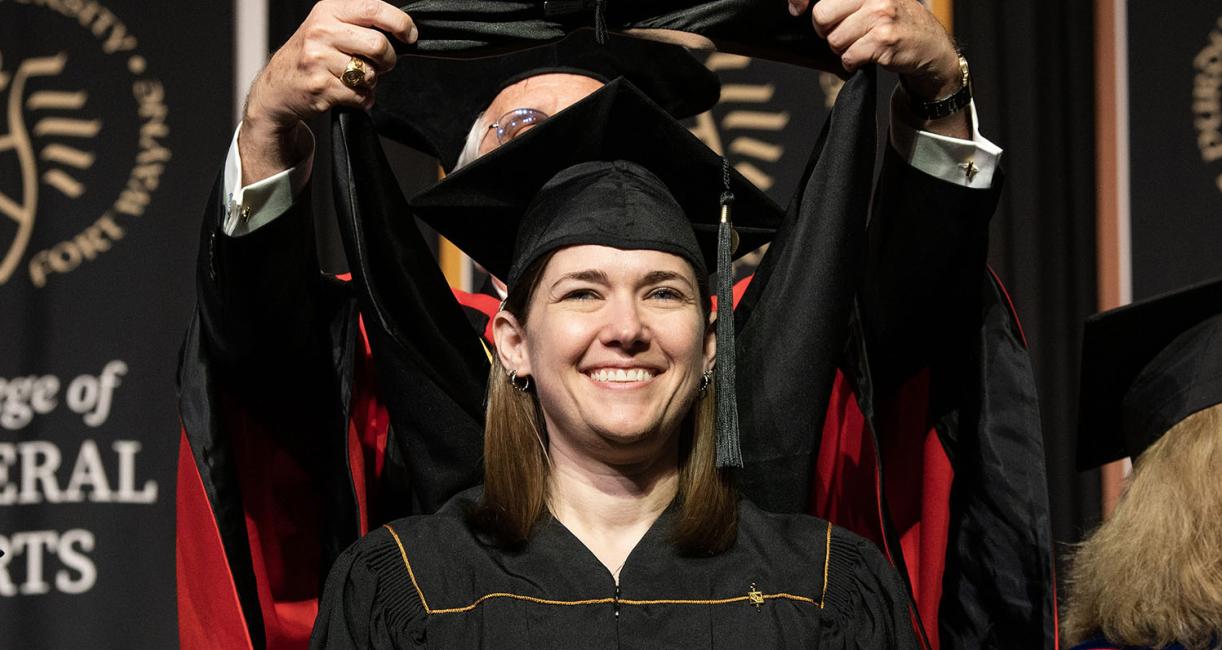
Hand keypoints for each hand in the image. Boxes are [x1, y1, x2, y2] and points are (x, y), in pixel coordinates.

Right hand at [240, 0, 415, 183]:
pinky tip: (347, 93)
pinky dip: (362, 99)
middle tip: (380, 65)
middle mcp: (321, 32)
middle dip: (388, 60)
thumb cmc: (310, 56)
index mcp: (328, 11)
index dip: (400, 23)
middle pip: (379, 45)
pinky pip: (361, 96)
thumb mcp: (327, 27)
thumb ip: (358, 24)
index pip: (374, 9)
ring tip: (354, 79)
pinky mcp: (321, 87)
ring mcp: (319, 60)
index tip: (410, 35)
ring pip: (371, 74)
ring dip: (371, 82)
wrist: (276, 87)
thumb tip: (401, 32)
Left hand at [790, 0, 958, 100]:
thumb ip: (845, 2)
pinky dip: (852, 63)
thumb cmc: (897, 22)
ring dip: (843, 50)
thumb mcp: (874, 1)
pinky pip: (849, 57)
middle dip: (828, 31)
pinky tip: (867, 56)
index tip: (795, 8)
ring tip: (862, 45)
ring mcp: (880, 16)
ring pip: (834, 40)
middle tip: (844, 34)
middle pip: (822, 16)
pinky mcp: (884, 40)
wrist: (931, 45)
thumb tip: (799, 5)